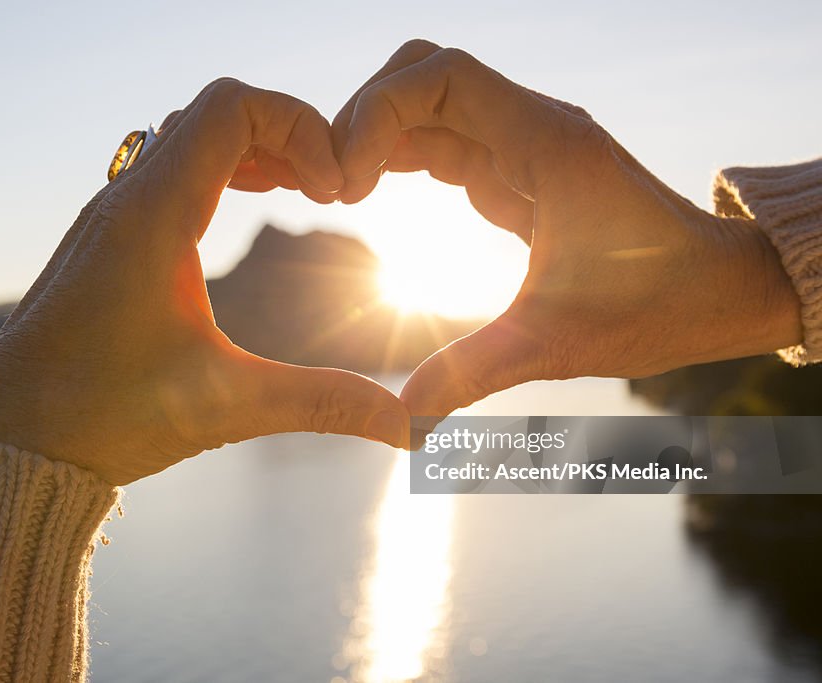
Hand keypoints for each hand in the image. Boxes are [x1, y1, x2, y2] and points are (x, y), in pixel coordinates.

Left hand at [0, 78, 408, 485]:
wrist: (5, 445)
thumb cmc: (99, 419)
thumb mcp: (226, 406)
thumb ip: (323, 404)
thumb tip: (408, 428)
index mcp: (152, 216)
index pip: (232, 107)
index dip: (300, 125)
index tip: (335, 191)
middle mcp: (123, 200)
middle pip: (213, 113)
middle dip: (284, 135)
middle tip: (327, 189)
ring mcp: (107, 218)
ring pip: (184, 139)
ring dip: (247, 152)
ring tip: (297, 193)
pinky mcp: (101, 244)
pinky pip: (162, 172)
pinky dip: (213, 175)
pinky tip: (237, 220)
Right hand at [333, 40, 801, 439]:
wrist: (718, 290)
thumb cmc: (656, 307)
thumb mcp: (555, 343)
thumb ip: (473, 373)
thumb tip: (403, 421)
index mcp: (547, 145)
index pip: (441, 77)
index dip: (377, 114)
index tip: (350, 184)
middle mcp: (533, 128)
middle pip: (423, 75)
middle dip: (365, 118)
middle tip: (336, 186)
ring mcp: (525, 145)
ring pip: (430, 103)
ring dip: (378, 136)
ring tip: (343, 193)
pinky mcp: (520, 169)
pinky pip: (445, 139)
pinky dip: (400, 155)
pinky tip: (374, 194)